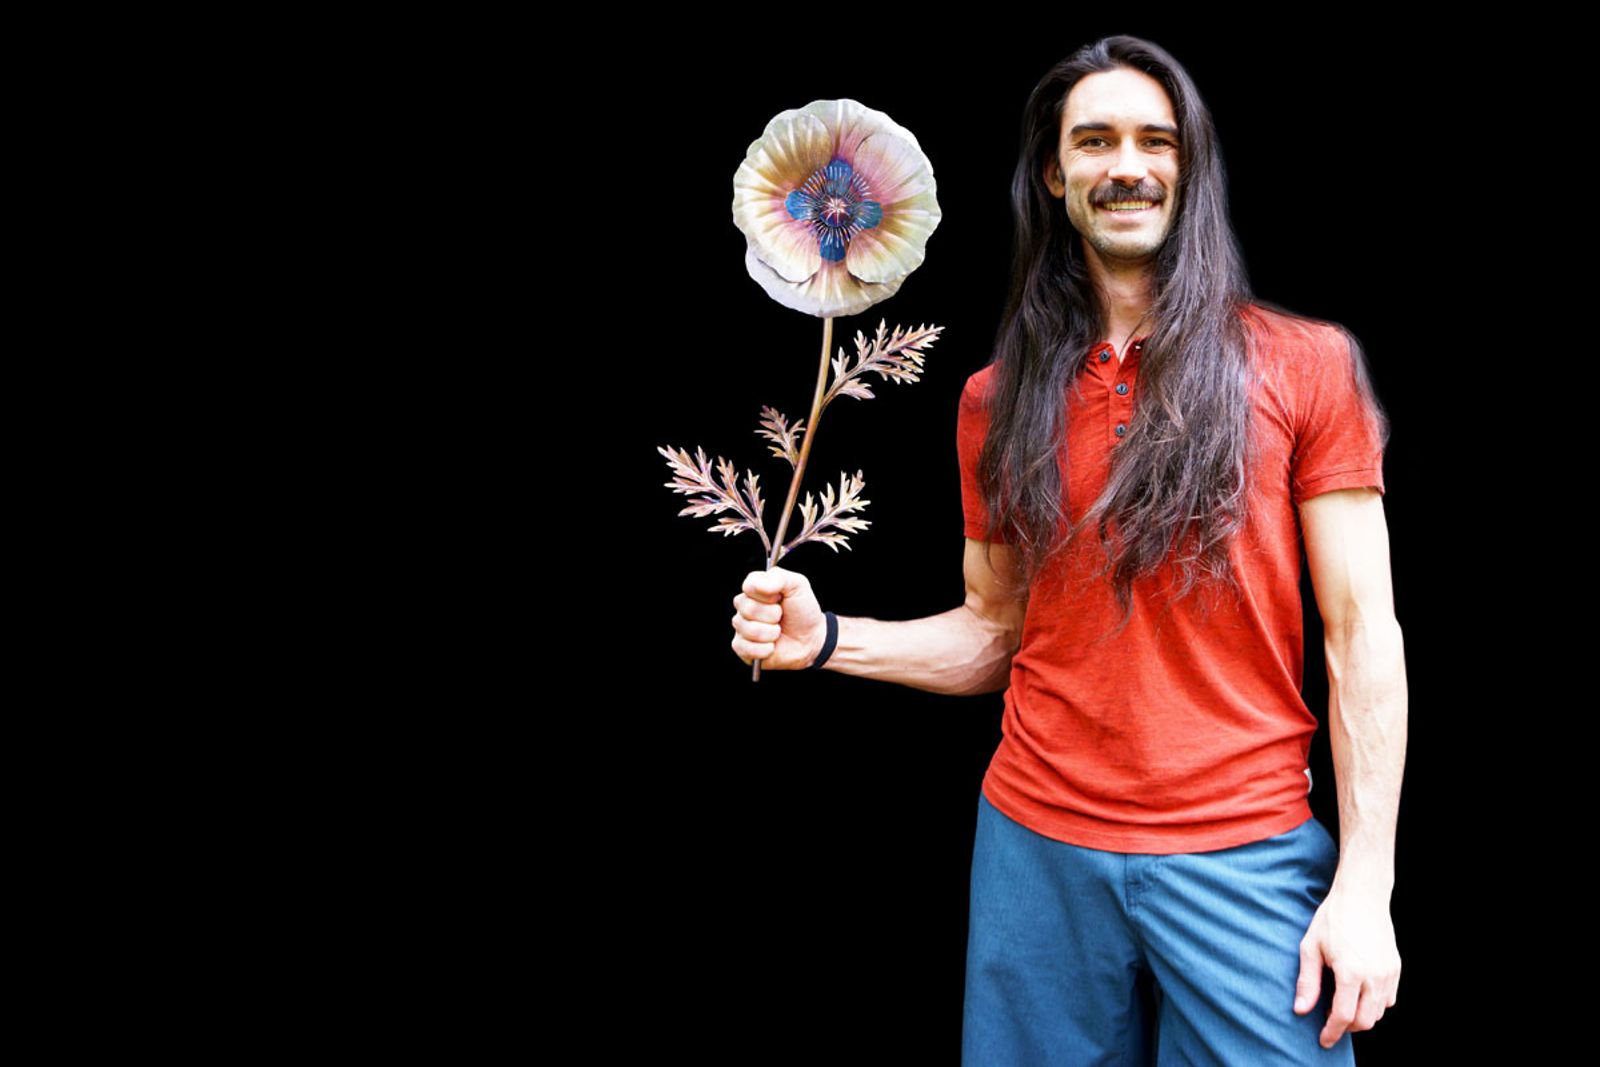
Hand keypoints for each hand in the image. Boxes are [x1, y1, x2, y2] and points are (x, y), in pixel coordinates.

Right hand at [731, 566, 827, 669]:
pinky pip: (746, 648)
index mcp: (754, 588)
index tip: (780, 598)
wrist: (810, 639)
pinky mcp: (741, 647)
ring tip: (778, 631)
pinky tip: (772, 645)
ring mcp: (741, 627)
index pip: (749, 587)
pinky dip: (766, 649)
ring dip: (771, 633)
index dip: (768, 595)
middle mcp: (744, 606)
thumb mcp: (798, 586)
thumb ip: (779, 577)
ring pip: (750, 630)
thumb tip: (757, 585)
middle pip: (748, 609)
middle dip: (773, 615)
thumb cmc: (802, 611)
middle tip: (781, 617)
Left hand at [1294, 886, 1400, 1048]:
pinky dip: (1375, 1005)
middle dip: (1346, 1027)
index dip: (1332, 1032)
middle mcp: (1374, 976)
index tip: (1323, 1040)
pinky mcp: (1396, 968)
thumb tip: (1301, 1010)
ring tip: (1342, 1004)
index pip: (1343, 1017)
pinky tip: (1359, 994)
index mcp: (1350, 972)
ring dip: (1361, 1016)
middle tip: (1329, 1020)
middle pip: (1364, 1021)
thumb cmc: (1332, 918)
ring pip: (1378, 1013)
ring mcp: (1388, 973)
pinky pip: (1389, 999)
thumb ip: (1307, 981)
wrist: (1362, 895)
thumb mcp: (1310, 946)